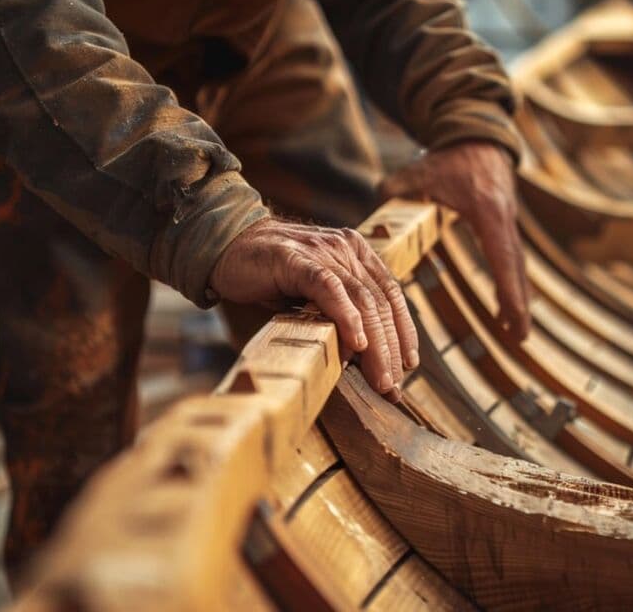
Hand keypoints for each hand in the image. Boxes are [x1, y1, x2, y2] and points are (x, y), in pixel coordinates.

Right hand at [210, 218, 417, 400]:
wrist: (224, 245)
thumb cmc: (268, 273)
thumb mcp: (311, 291)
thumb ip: (336, 310)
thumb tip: (358, 354)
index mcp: (355, 252)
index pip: (390, 294)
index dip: (404, 330)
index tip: (408, 364)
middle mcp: (345, 248)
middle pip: (380, 302)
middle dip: (392, 348)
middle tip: (392, 387)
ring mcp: (322, 251)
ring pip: (362, 300)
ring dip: (376, 344)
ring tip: (380, 378)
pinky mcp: (296, 259)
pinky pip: (329, 289)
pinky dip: (346, 318)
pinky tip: (355, 345)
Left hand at [380, 141, 531, 338]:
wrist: (478, 135)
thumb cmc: (452, 156)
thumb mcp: (423, 169)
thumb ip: (399, 186)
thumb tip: (379, 198)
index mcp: (489, 213)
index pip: (501, 258)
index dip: (508, 290)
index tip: (513, 318)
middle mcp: (505, 221)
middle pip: (516, 269)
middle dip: (519, 305)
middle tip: (520, 339)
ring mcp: (508, 223)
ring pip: (517, 267)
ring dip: (518, 299)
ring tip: (516, 333)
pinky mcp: (505, 224)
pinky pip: (511, 260)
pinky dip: (512, 284)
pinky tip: (506, 306)